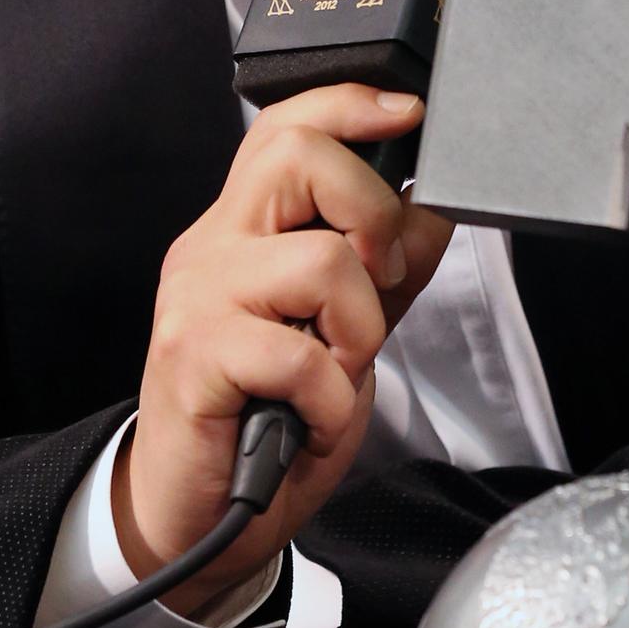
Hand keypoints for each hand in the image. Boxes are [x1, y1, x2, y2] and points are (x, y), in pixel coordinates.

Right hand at [113, 83, 453, 617]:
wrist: (198, 522)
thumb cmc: (268, 423)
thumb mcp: (346, 335)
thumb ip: (386, 272)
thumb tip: (434, 210)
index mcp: (245, 227)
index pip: (284, 128)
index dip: (349, 105)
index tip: (411, 114)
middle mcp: (213, 244)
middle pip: (298, 155)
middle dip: (372, 210)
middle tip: (381, 282)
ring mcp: (197, 295)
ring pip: (322, 259)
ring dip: (359, 332)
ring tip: (336, 375)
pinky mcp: (194, 355)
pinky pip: (301, 357)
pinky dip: (332, 402)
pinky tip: (311, 425)